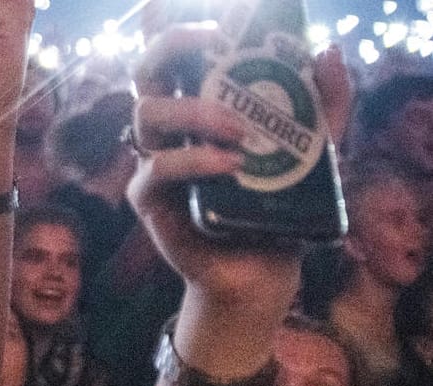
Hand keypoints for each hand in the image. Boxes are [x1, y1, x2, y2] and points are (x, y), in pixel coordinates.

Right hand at [124, 27, 344, 310]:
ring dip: (195, 112)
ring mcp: (155, 159)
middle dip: (172, 44)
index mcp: (202, 108)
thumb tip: (325, 51)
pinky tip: (230, 166)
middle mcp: (172, 128)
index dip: (181, 30)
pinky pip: (156, 168)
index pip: (178, 57)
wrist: (263, 271)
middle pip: (147, 70)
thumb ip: (327, 104)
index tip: (221, 20)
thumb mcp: (317, 151)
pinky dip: (193, 161)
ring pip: (147, 112)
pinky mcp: (148, 197)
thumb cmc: (280, 207)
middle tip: (214, 41)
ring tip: (240, 132)